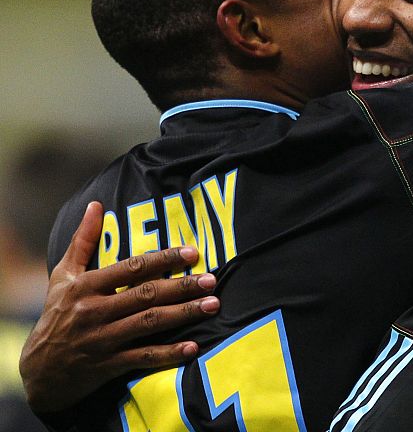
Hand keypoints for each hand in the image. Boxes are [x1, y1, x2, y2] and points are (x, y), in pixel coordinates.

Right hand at [19, 201, 219, 413]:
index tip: (192, 252)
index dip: (163, 259)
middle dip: (182, 287)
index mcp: (86, 286)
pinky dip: (169, 353)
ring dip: (183, 314)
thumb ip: (83, 240)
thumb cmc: (56, 315)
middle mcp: (94, 311)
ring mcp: (103, 340)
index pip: (131, 268)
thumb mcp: (63, 276)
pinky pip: (143, 357)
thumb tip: (97, 204)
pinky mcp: (109, 366)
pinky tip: (193, 347)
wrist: (37, 371)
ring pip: (149, 324)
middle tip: (211, 280)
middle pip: (146, 295)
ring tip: (212, 305)